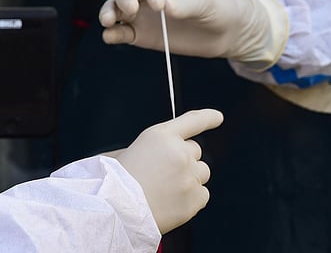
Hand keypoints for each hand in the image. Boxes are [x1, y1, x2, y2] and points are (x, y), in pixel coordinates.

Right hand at [98, 0, 286, 69]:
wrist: (223, 32)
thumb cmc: (217, 9)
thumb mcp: (206, 3)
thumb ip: (185, 5)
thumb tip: (164, 8)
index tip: (160, 5)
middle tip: (131, 10)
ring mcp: (142, 13)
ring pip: (116, 9)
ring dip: (109, 13)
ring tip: (109, 22)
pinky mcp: (140, 34)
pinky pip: (122, 32)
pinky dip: (113, 34)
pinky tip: (111, 37)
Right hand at [115, 109, 222, 233]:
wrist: (112, 213)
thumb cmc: (112, 184)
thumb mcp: (125, 152)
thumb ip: (150, 148)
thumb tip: (161, 155)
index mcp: (161, 136)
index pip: (193, 120)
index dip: (208, 117)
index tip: (218, 117)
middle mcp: (179, 152)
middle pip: (196, 151)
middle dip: (185, 160)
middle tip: (165, 175)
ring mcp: (189, 176)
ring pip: (202, 173)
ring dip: (190, 179)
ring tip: (165, 191)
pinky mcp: (194, 198)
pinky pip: (203, 195)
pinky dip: (191, 200)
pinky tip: (171, 204)